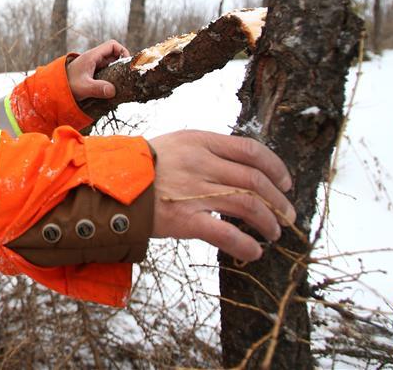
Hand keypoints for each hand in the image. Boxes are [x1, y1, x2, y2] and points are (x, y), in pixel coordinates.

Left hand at [66, 40, 129, 101]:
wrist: (54, 89)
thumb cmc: (66, 85)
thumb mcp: (83, 87)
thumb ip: (97, 88)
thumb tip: (113, 91)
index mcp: (92, 56)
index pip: (112, 45)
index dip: (122, 51)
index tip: (126, 64)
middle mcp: (93, 59)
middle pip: (113, 55)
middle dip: (121, 64)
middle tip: (126, 76)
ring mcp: (93, 66)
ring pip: (110, 64)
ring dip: (116, 72)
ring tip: (121, 83)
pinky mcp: (92, 74)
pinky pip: (106, 72)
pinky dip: (111, 78)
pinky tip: (113, 88)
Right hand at [149, 130, 295, 261]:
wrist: (106, 184)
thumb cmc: (141, 166)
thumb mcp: (175, 144)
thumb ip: (206, 152)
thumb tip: (239, 168)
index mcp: (200, 140)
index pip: (251, 150)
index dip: (275, 167)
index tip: (286, 182)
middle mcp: (201, 163)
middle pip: (255, 180)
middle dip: (278, 200)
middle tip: (287, 214)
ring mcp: (194, 191)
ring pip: (248, 205)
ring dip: (268, 222)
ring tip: (274, 233)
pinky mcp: (185, 220)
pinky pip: (226, 235)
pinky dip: (246, 245)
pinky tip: (253, 252)